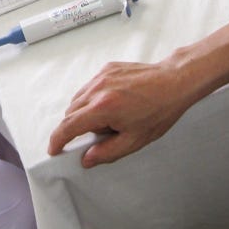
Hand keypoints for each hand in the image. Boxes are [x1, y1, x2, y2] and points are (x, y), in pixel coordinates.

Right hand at [47, 59, 193, 166]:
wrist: (174, 82)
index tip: (54, 150)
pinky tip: (114, 104)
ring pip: (78, 99)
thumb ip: (107, 152)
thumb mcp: (135, 140)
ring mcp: (102, 76)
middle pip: (71, 112)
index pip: (69, 126)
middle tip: (100, 135)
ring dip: (84, 112)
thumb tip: (87, 159)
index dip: (57, 140)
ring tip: (111, 119)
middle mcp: (98, 89)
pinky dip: (93, 99)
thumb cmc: (159, 111)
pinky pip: (90, 87)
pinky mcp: (107, 68)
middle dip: (77, 128)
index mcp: (103, 108)